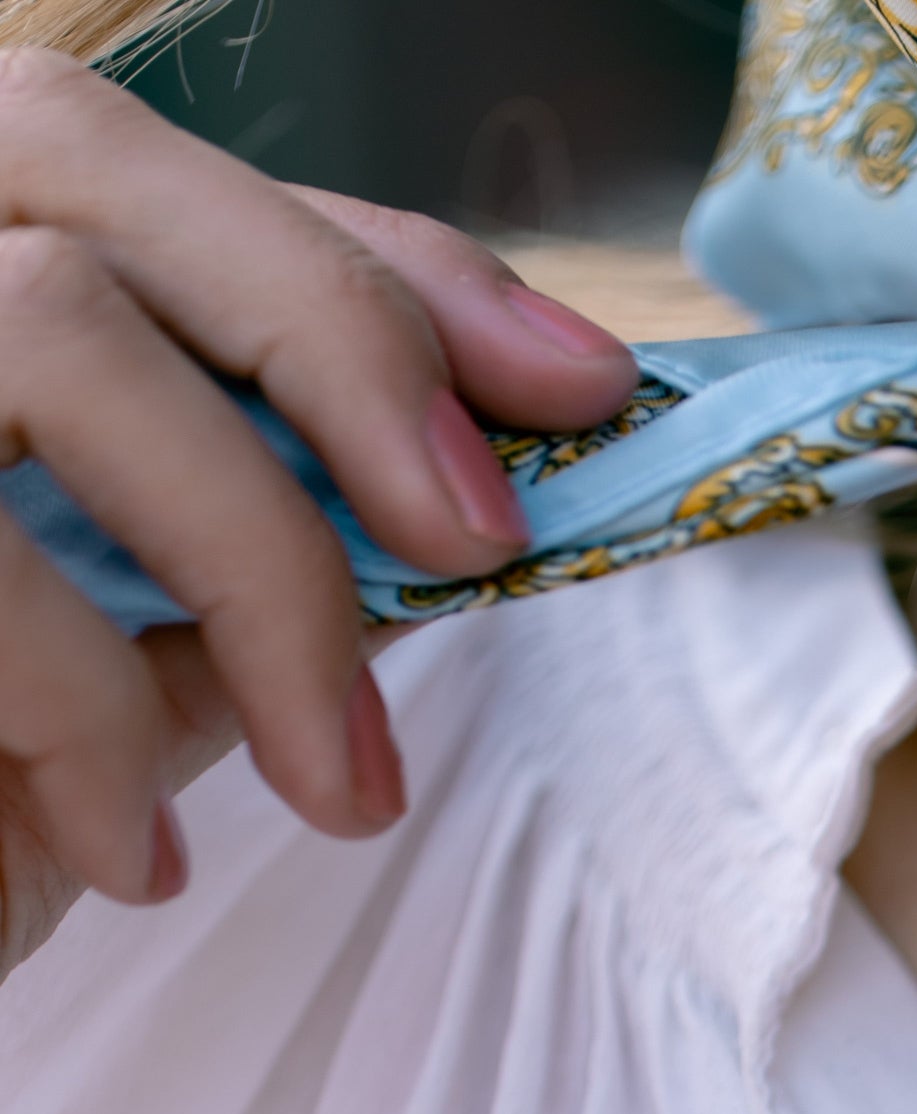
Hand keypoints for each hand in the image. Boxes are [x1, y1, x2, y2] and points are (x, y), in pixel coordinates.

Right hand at [0, 47, 639, 978]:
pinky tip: (138, 855)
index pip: (190, 185)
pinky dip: (97, 725)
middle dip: (346, 352)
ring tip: (332, 789)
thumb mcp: (163, 649)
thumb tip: (482, 477)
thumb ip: (286, 534)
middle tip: (481, 543)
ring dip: (262, 578)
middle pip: (102, 176)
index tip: (578, 386)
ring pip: (59, 332)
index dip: (395, 265)